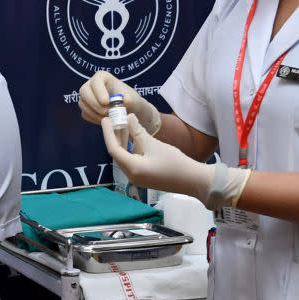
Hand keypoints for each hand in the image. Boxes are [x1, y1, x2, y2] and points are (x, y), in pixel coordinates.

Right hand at [79, 70, 160, 135]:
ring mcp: (85, 97)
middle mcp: (90, 85)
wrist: (126, 109)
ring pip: (83, 104)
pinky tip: (105, 120)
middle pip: (84, 92)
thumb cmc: (128, 99)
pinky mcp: (85, 108)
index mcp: (101, 77)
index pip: (96, 81)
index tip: (106, 102)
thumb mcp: (131, 98)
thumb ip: (129, 99)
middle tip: (106, 112)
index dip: (99, 92)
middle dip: (95, 104)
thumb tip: (126, 100)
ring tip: (109, 117)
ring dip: (95, 113)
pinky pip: (85, 114)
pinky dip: (94, 119)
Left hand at [102, 114, 249, 208]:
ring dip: (125, 141)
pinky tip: (135, 137)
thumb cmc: (175, 163)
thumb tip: (128, 118)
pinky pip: (133, 160)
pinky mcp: (144, 177)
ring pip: (125, 156)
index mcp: (132, 168)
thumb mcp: (154, 144)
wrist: (193, 181)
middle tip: (113, 119)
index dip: (108, 133)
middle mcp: (131, 175)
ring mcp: (137, 178)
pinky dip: (132, 148)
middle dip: (116, 136)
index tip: (105, 119)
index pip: (113, 149)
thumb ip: (138, 132)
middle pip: (118, 153)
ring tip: (124, 124)